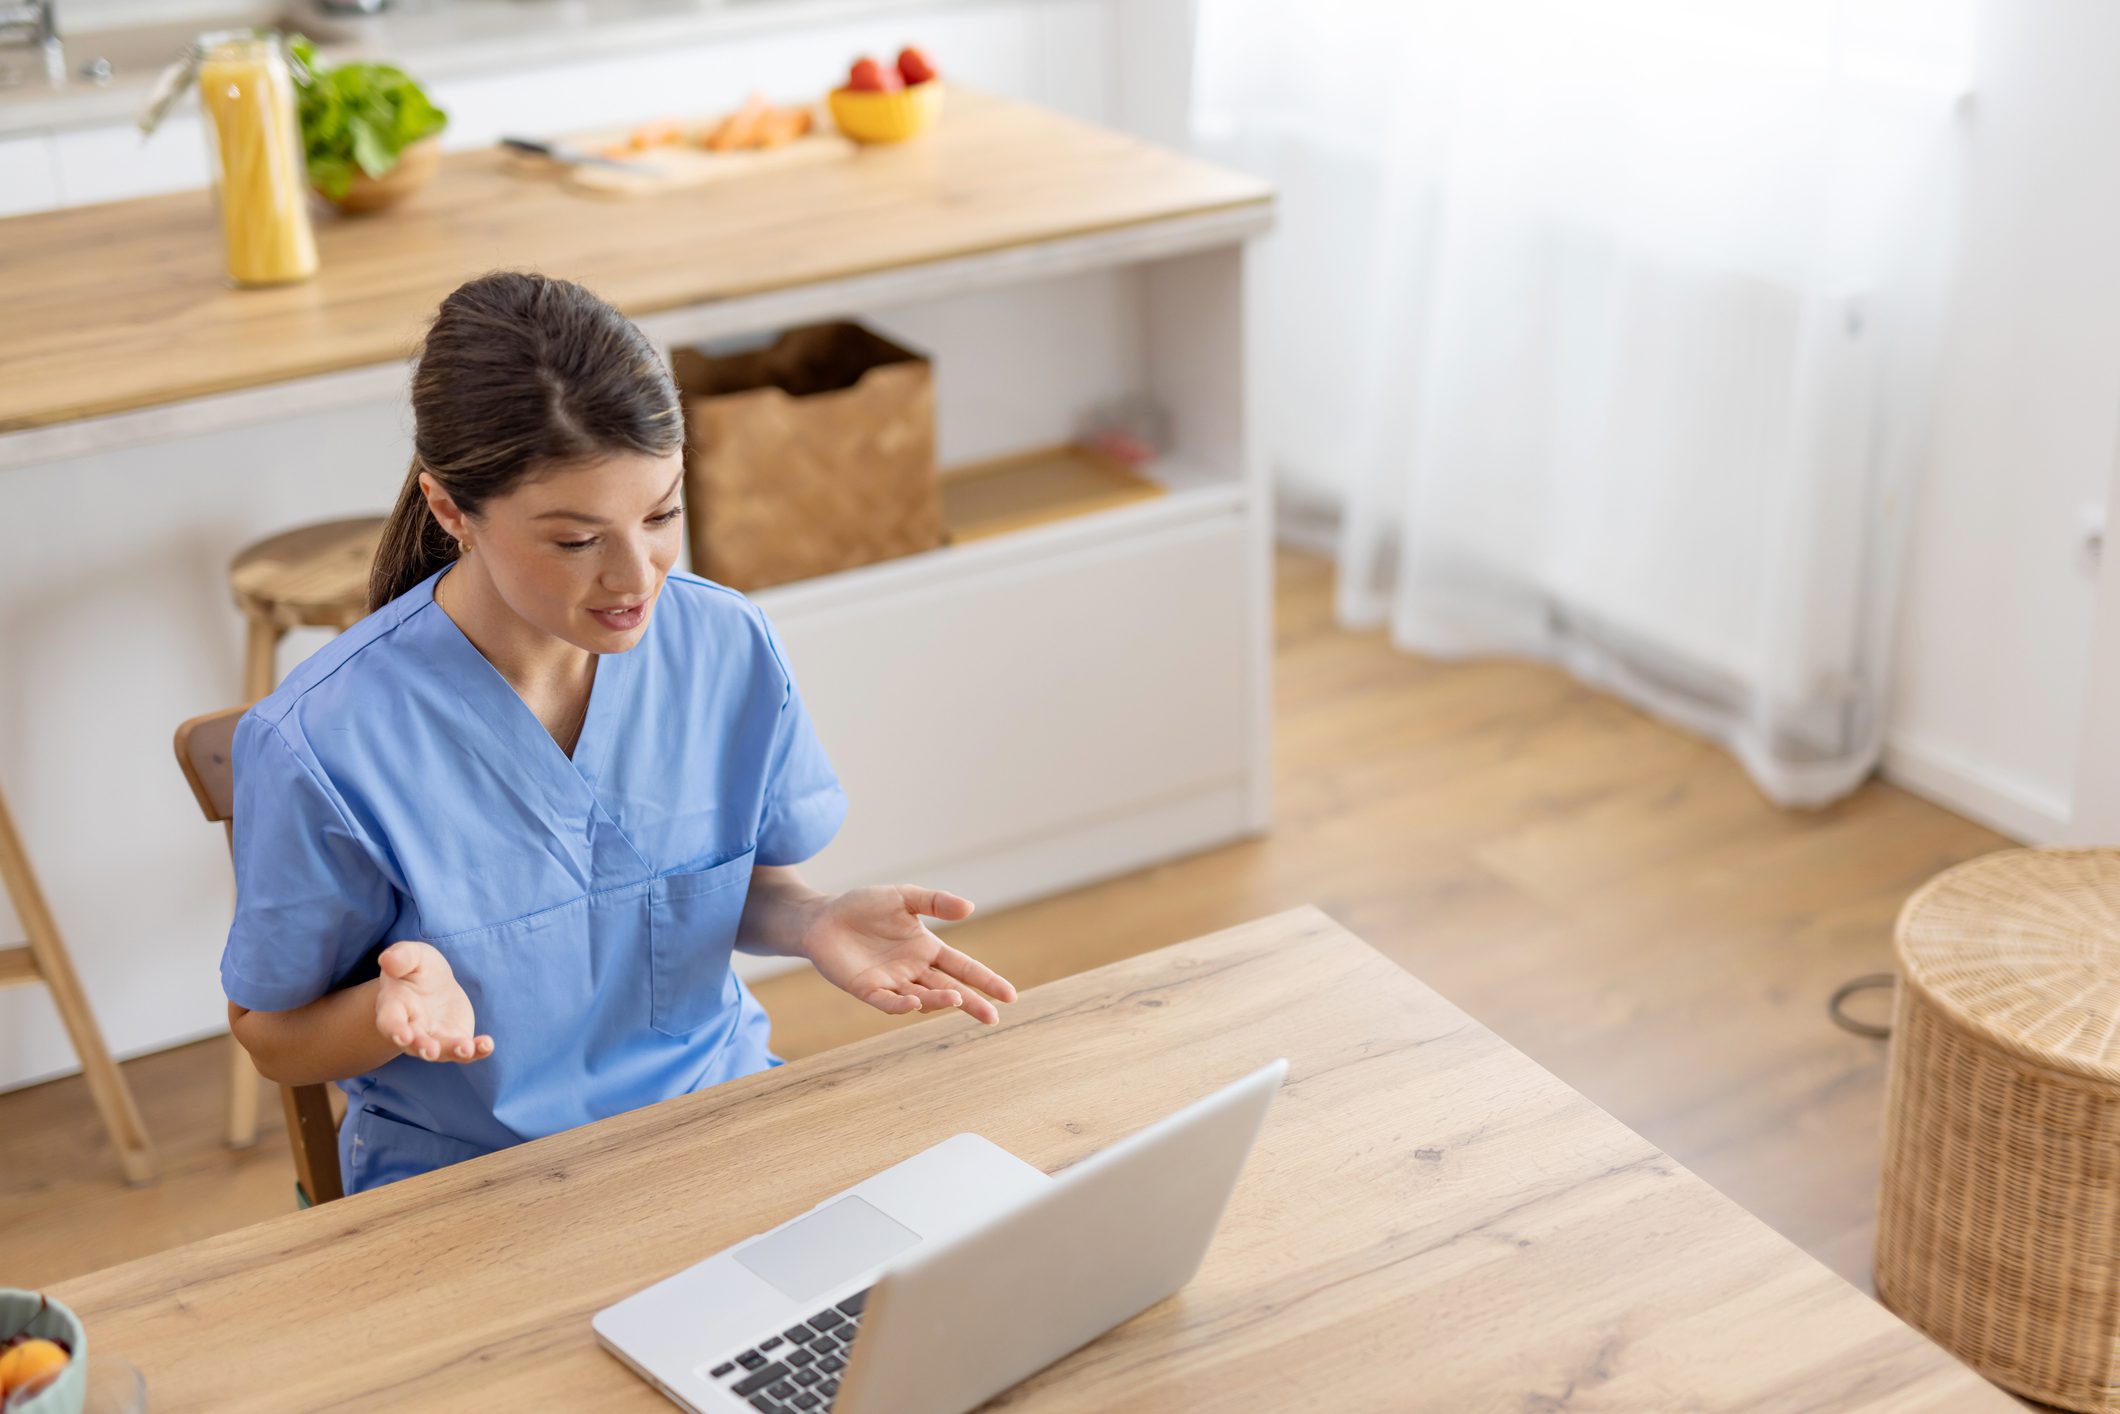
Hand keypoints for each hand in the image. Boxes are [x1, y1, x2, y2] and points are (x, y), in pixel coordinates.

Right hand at [374, 940, 494, 1062]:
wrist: (433, 984)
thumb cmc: (415, 969)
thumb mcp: (410, 955)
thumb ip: (401, 956)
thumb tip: (387, 960)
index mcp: (393, 1007)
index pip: (389, 1022)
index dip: (394, 1029)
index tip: (402, 1036)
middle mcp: (411, 1029)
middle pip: (413, 1044)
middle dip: (422, 1047)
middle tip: (430, 1051)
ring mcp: (433, 1038)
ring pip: (441, 1051)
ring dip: (453, 1051)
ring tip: (466, 1049)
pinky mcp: (455, 1039)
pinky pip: (465, 1051)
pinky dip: (477, 1050)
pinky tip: (487, 1045)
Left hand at [800, 887, 1016, 1024]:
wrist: (823, 917)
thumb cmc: (863, 906)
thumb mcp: (903, 896)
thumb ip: (935, 901)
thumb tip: (970, 907)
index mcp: (926, 949)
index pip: (963, 967)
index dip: (986, 980)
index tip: (1009, 995)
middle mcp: (913, 970)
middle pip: (950, 990)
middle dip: (972, 1003)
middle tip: (993, 1017)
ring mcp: (892, 982)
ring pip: (923, 998)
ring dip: (940, 1001)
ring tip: (958, 1000)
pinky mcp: (867, 989)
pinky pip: (889, 1001)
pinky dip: (902, 1004)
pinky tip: (914, 1001)